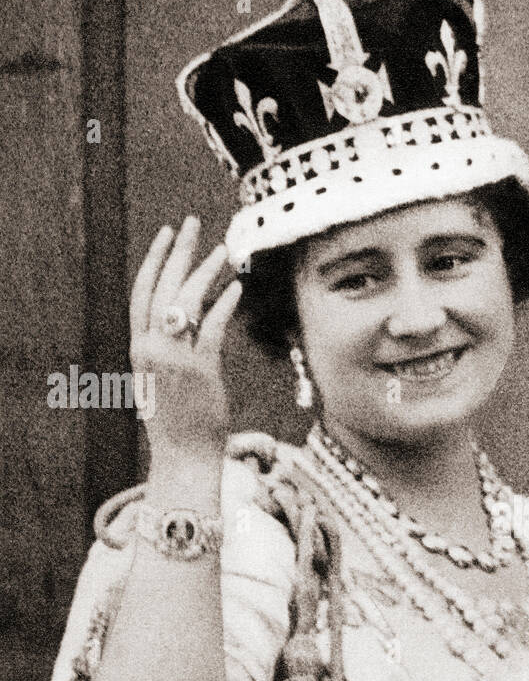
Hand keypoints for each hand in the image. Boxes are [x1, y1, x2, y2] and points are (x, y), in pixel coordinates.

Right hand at [130, 215, 241, 459]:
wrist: (182, 458)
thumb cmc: (178, 422)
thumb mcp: (162, 380)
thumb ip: (168, 350)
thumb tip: (186, 320)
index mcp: (139, 349)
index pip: (141, 293)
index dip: (154, 260)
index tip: (166, 233)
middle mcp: (151, 350)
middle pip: (162, 287)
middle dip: (178, 251)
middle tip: (193, 222)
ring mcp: (174, 360)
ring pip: (185, 303)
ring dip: (204, 272)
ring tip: (223, 250)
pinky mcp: (200, 372)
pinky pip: (212, 330)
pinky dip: (224, 306)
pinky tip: (236, 289)